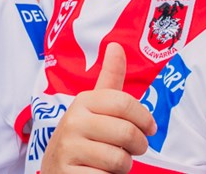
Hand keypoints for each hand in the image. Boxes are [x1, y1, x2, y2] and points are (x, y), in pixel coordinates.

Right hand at [40, 44, 156, 173]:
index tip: (150, 129)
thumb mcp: (95, 106)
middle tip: (133, 149)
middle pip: (127, 133)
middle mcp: (72, 122)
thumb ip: (109, 79)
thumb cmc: (84, 136)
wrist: (55, 169)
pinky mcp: (68, 173)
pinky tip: (98, 172)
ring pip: (120, 159)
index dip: (144, 119)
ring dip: (124, 166)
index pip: (125, 103)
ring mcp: (68, 149)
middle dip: (138, 146)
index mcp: (83, 102)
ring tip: (113, 161)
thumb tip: (116, 45)